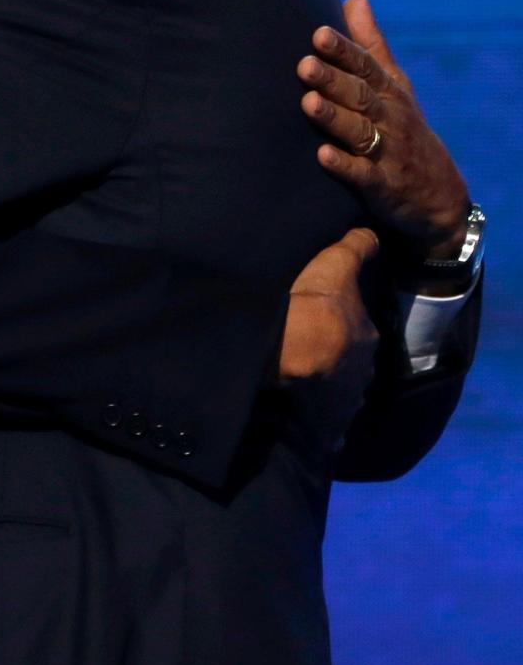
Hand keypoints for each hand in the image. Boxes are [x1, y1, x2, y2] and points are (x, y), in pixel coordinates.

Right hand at [278, 228, 380, 450]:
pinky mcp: (323, 431)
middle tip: (311, 352)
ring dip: (323, 389)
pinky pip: (319, 424)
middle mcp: (362, 375)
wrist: (289, 371)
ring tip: (299, 382)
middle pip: (350, 363)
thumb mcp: (333, 269)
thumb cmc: (312, 316)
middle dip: (336, 359)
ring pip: (336, 394)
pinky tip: (294, 411)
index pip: (358, 328)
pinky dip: (311, 417)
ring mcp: (344, 407)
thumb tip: (374, 233)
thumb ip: (353, 250)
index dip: (343, 323)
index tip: (328, 322)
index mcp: (365, 339)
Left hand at [297, 0, 468, 260]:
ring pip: (359, 131)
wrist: (440, 194)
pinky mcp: (382, 186)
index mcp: (390, 92)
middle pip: (360, 95)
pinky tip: (322, 156)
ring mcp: (387, 152)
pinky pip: (363, 175)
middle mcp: (390, 118)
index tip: (318, 34)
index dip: (343, 51)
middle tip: (304, 64)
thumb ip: (371, 44)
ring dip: (333, 117)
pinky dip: (344, 165)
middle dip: (333, 80)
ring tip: (307, 103)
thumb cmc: (405, 128)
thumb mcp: (396, 85)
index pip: (366, 67)